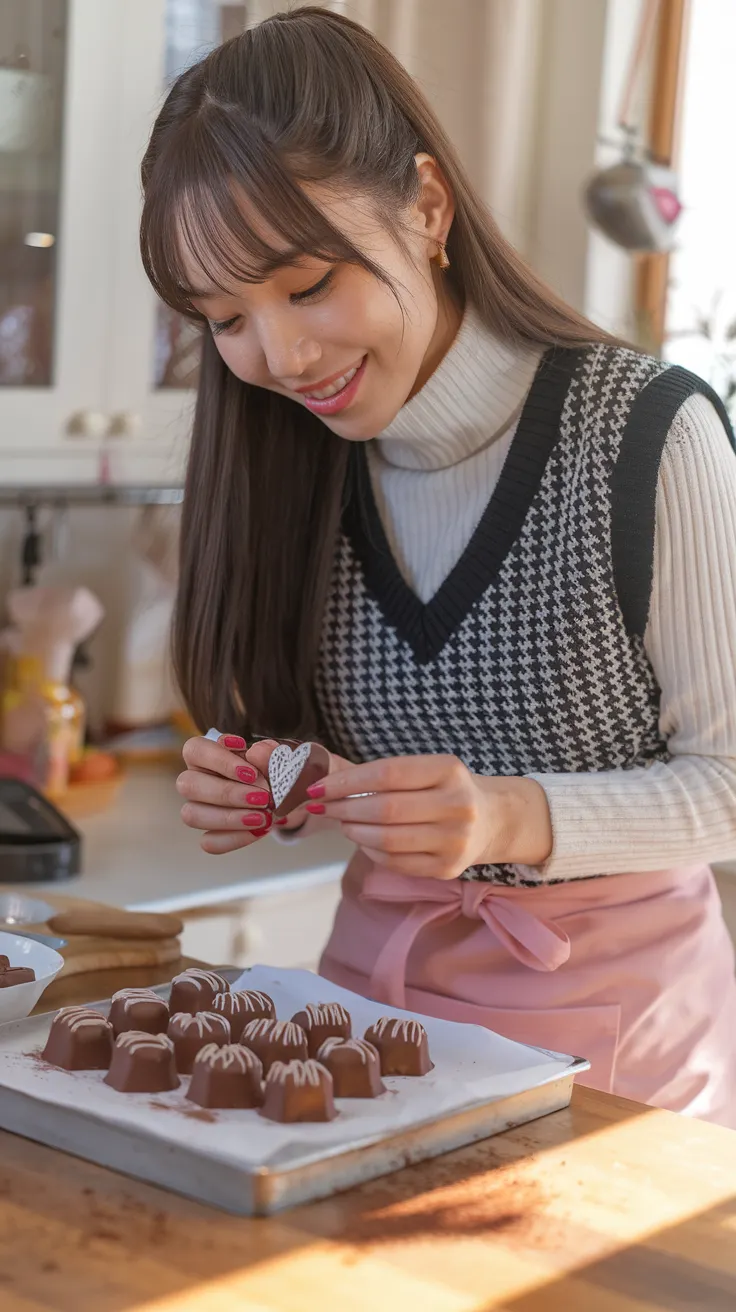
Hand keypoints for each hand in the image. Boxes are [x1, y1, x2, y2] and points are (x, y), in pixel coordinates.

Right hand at [177, 733, 276, 854]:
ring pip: (191, 815)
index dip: (219, 761)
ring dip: (229, 818)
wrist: (290, 795)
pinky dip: (236, 838)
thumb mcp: (282, 758)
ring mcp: (198, 808)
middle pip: (188, 785)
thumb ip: (270, 754)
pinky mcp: (210, 833)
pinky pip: (209, 842)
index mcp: (205, 754)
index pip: (194, 750)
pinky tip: (259, 830)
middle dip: (228, 793)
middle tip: (263, 798)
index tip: (251, 773)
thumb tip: (255, 753)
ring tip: (264, 817)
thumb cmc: (277, 769)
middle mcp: (195, 780)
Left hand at [305, 754, 552, 878]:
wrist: (493, 820)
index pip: (387, 774)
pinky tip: (363, 840)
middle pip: (385, 809)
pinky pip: (395, 862)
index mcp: (449, 770)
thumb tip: (326, 785)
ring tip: (342, 822)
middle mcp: (457, 804)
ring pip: (387, 840)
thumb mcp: (426, 770)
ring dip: (353, 831)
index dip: (347, 781)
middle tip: (321, 806)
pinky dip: (370, 850)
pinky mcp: (447, 868)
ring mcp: (455, 840)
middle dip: (343, 808)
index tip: (318, 787)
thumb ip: (383, 776)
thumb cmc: (445, 790)